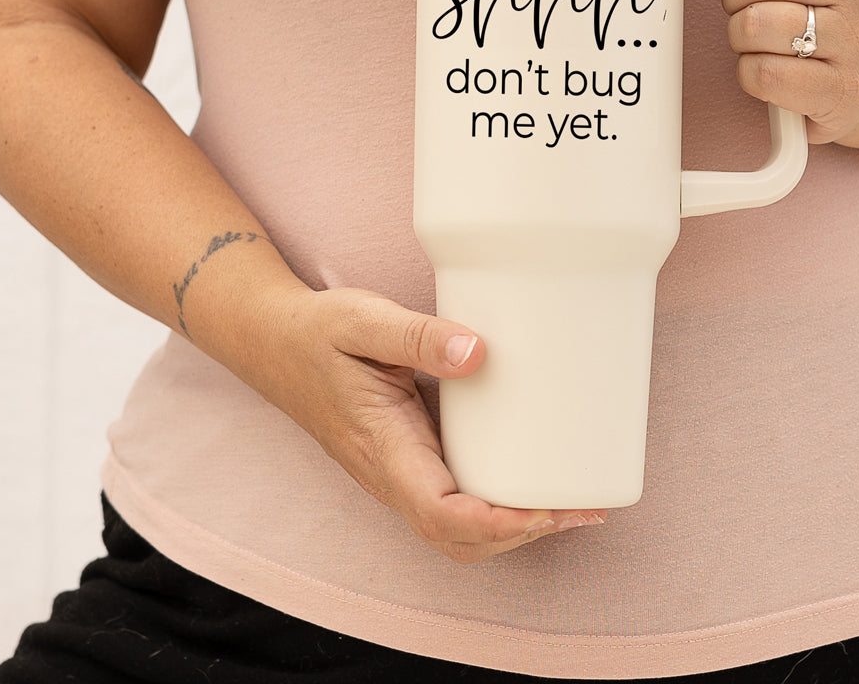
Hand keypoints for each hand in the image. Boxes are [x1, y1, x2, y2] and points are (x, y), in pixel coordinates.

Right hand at [254, 285, 605, 563]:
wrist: (275, 342)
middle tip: (583, 508)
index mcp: (381, 448)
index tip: (550, 509)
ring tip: (571, 504)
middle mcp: (389, 474)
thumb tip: (478, 354)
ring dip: (513, 530)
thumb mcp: (363, 320)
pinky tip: (530, 481)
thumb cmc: (318, 332)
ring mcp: (396, 473)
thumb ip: (417, 335)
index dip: (498, 524)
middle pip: (457, 538)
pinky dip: (495, 508)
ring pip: (456, 531)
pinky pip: (453, 503)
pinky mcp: (407, 460)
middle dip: (522, 536)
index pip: (440, 513)